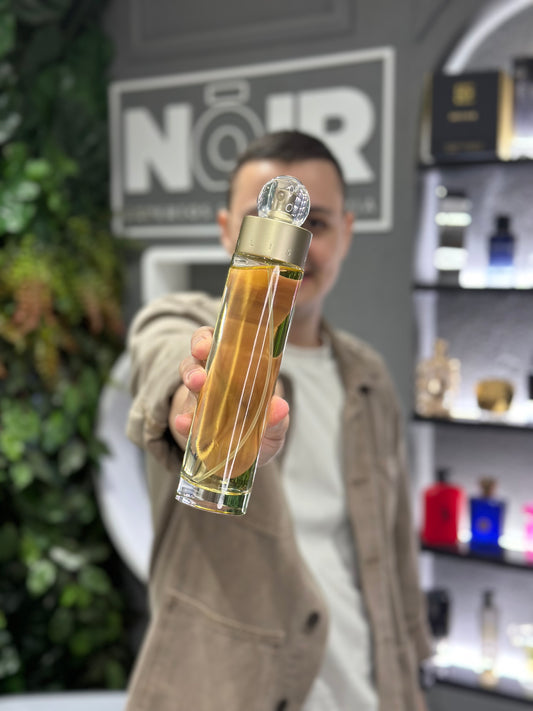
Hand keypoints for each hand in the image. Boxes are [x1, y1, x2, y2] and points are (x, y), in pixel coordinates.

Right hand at [168, 326, 289, 465]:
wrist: (243, 462)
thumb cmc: (260, 435)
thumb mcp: (273, 431)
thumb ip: (277, 421)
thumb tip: (280, 407)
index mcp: (242, 368)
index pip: (228, 339)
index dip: (221, 332)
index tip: (215, 336)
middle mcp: (218, 374)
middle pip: (203, 349)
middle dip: (201, 347)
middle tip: (211, 348)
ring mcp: (201, 394)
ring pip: (189, 372)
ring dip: (191, 374)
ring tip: (196, 383)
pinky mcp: (189, 417)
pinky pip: (182, 412)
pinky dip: (182, 417)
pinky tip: (184, 423)